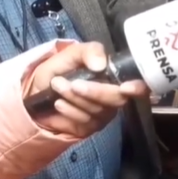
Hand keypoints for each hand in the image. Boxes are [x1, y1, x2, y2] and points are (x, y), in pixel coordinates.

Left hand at [30, 42, 147, 137]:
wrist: (38, 92)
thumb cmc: (60, 70)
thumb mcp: (71, 54)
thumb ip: (88, 51)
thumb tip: (100, 64)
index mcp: (116, 77)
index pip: (139, 86)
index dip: (138, 88)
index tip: (126, 88)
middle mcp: (116, 97)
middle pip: (117, 99)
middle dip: (95, 92)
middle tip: (72, 83)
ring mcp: (104, 114)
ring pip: (98, 110)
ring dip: (75, 98)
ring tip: (56, 86)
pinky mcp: (91, 127)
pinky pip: (85, 121)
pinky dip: (69, 111)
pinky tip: (58, 103)